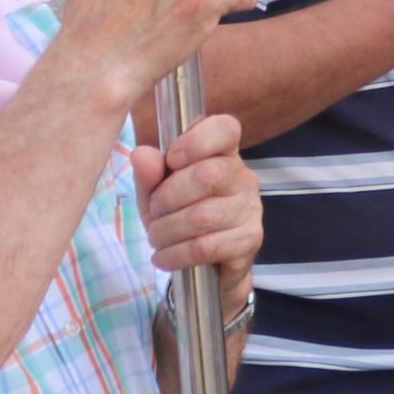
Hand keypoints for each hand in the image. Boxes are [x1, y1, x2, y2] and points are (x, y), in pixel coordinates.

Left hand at [133, 112, 260, 278]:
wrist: (202, 265)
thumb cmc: (178, 216)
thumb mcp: (154, 193)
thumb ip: (148, 173)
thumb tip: (142, 154)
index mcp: (222, 155)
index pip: (225, 128)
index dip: (196, 140)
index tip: (171, 160)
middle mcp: (243, 178)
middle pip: (206, 175)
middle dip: (166, 198)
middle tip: (156, 211)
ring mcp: (251, 209)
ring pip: (201, 217)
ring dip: (166, 232)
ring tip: (157, 238)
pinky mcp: (250, 240)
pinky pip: (205, 247)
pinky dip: (175, 255)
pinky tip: (164, 257)